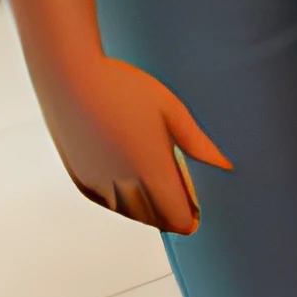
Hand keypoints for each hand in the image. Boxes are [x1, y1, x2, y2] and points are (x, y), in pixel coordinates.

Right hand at [34, 56, 231, 233]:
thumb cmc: (126, 87)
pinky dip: (122, 205)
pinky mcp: (80, 176)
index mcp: (151, 168)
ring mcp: (98, 181)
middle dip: (171, 216)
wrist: (70, 77)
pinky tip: (130, 196)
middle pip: (153, 218)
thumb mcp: (170, 110)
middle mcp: (123, 182)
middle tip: (183, 210)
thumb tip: (226, 164)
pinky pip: (106, 202)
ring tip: (160, 203)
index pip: (175, 214)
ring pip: (129, 212)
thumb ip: (197, 143)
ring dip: (147, 213)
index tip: (198, 215)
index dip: (189, 219)